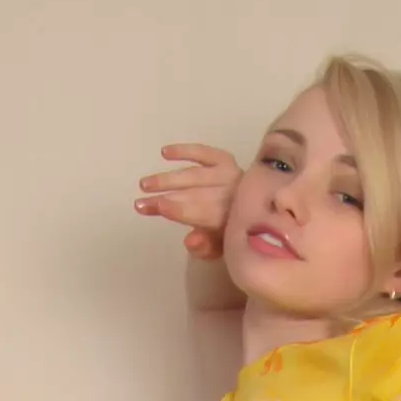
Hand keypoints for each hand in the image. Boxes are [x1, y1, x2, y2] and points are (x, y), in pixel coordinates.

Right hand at [134, 142, 241, 260]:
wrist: (259, 211)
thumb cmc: (232, 232)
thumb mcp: (221, 249)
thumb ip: (206, 247)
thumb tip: (189, 240)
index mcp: (234, 218)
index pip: (203, 213)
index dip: (179, 209)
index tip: (157, 206)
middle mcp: (234, 192)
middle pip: (195, 194)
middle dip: (166, 197)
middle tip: (141, 202)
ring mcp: (230, 173)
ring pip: (195, 174)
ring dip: (168, 178)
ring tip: (145, 184)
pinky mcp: (225, 159)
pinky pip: (203, 152)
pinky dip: (185, 150)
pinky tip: (164, 152)